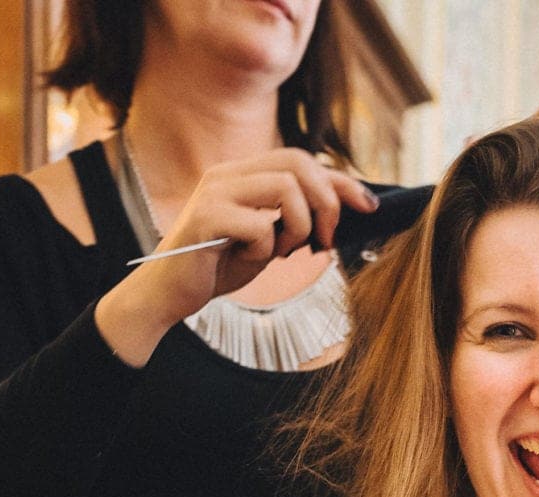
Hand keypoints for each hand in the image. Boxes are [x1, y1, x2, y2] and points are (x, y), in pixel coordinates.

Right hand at [140, 148, 379, 319]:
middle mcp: (228, 173)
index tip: (369, 206)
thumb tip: (344, 209)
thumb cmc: (218, 266)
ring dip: (298, 226)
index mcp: (243, 173)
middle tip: (325, 240)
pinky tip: (249, 260)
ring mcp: (215, 191)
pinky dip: (266, 250)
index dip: (341, 180)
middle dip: (327, 202)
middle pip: (299, 162)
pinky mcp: (206, 217)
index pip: (303, 160)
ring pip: (286, 188)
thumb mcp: (269, 239)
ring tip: (284, 252)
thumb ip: (295, 219)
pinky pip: (261, 226)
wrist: (169, 293)